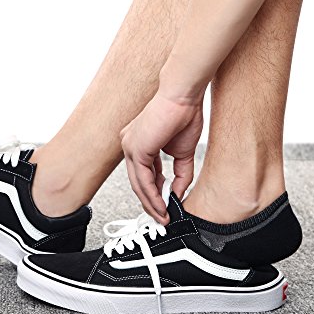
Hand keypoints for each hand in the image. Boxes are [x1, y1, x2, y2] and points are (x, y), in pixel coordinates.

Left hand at [120, 90, 203, 224]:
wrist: (183, 96)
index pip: (143, 175)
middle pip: (137, 183)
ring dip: (152, 203)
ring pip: (138, 184)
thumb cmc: (183, 115)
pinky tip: (161, 204)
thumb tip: (178, 193)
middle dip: (150, 203)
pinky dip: (152, 194)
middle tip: (162, 217)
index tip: (164, 206)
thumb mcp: (183, 153)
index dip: (154, 193)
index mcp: (138, 144)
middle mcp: (129, 146)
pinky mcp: (135, 149)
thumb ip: (180, 175)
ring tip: (163, 216)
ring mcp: (130, 147)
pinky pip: (142, 179)